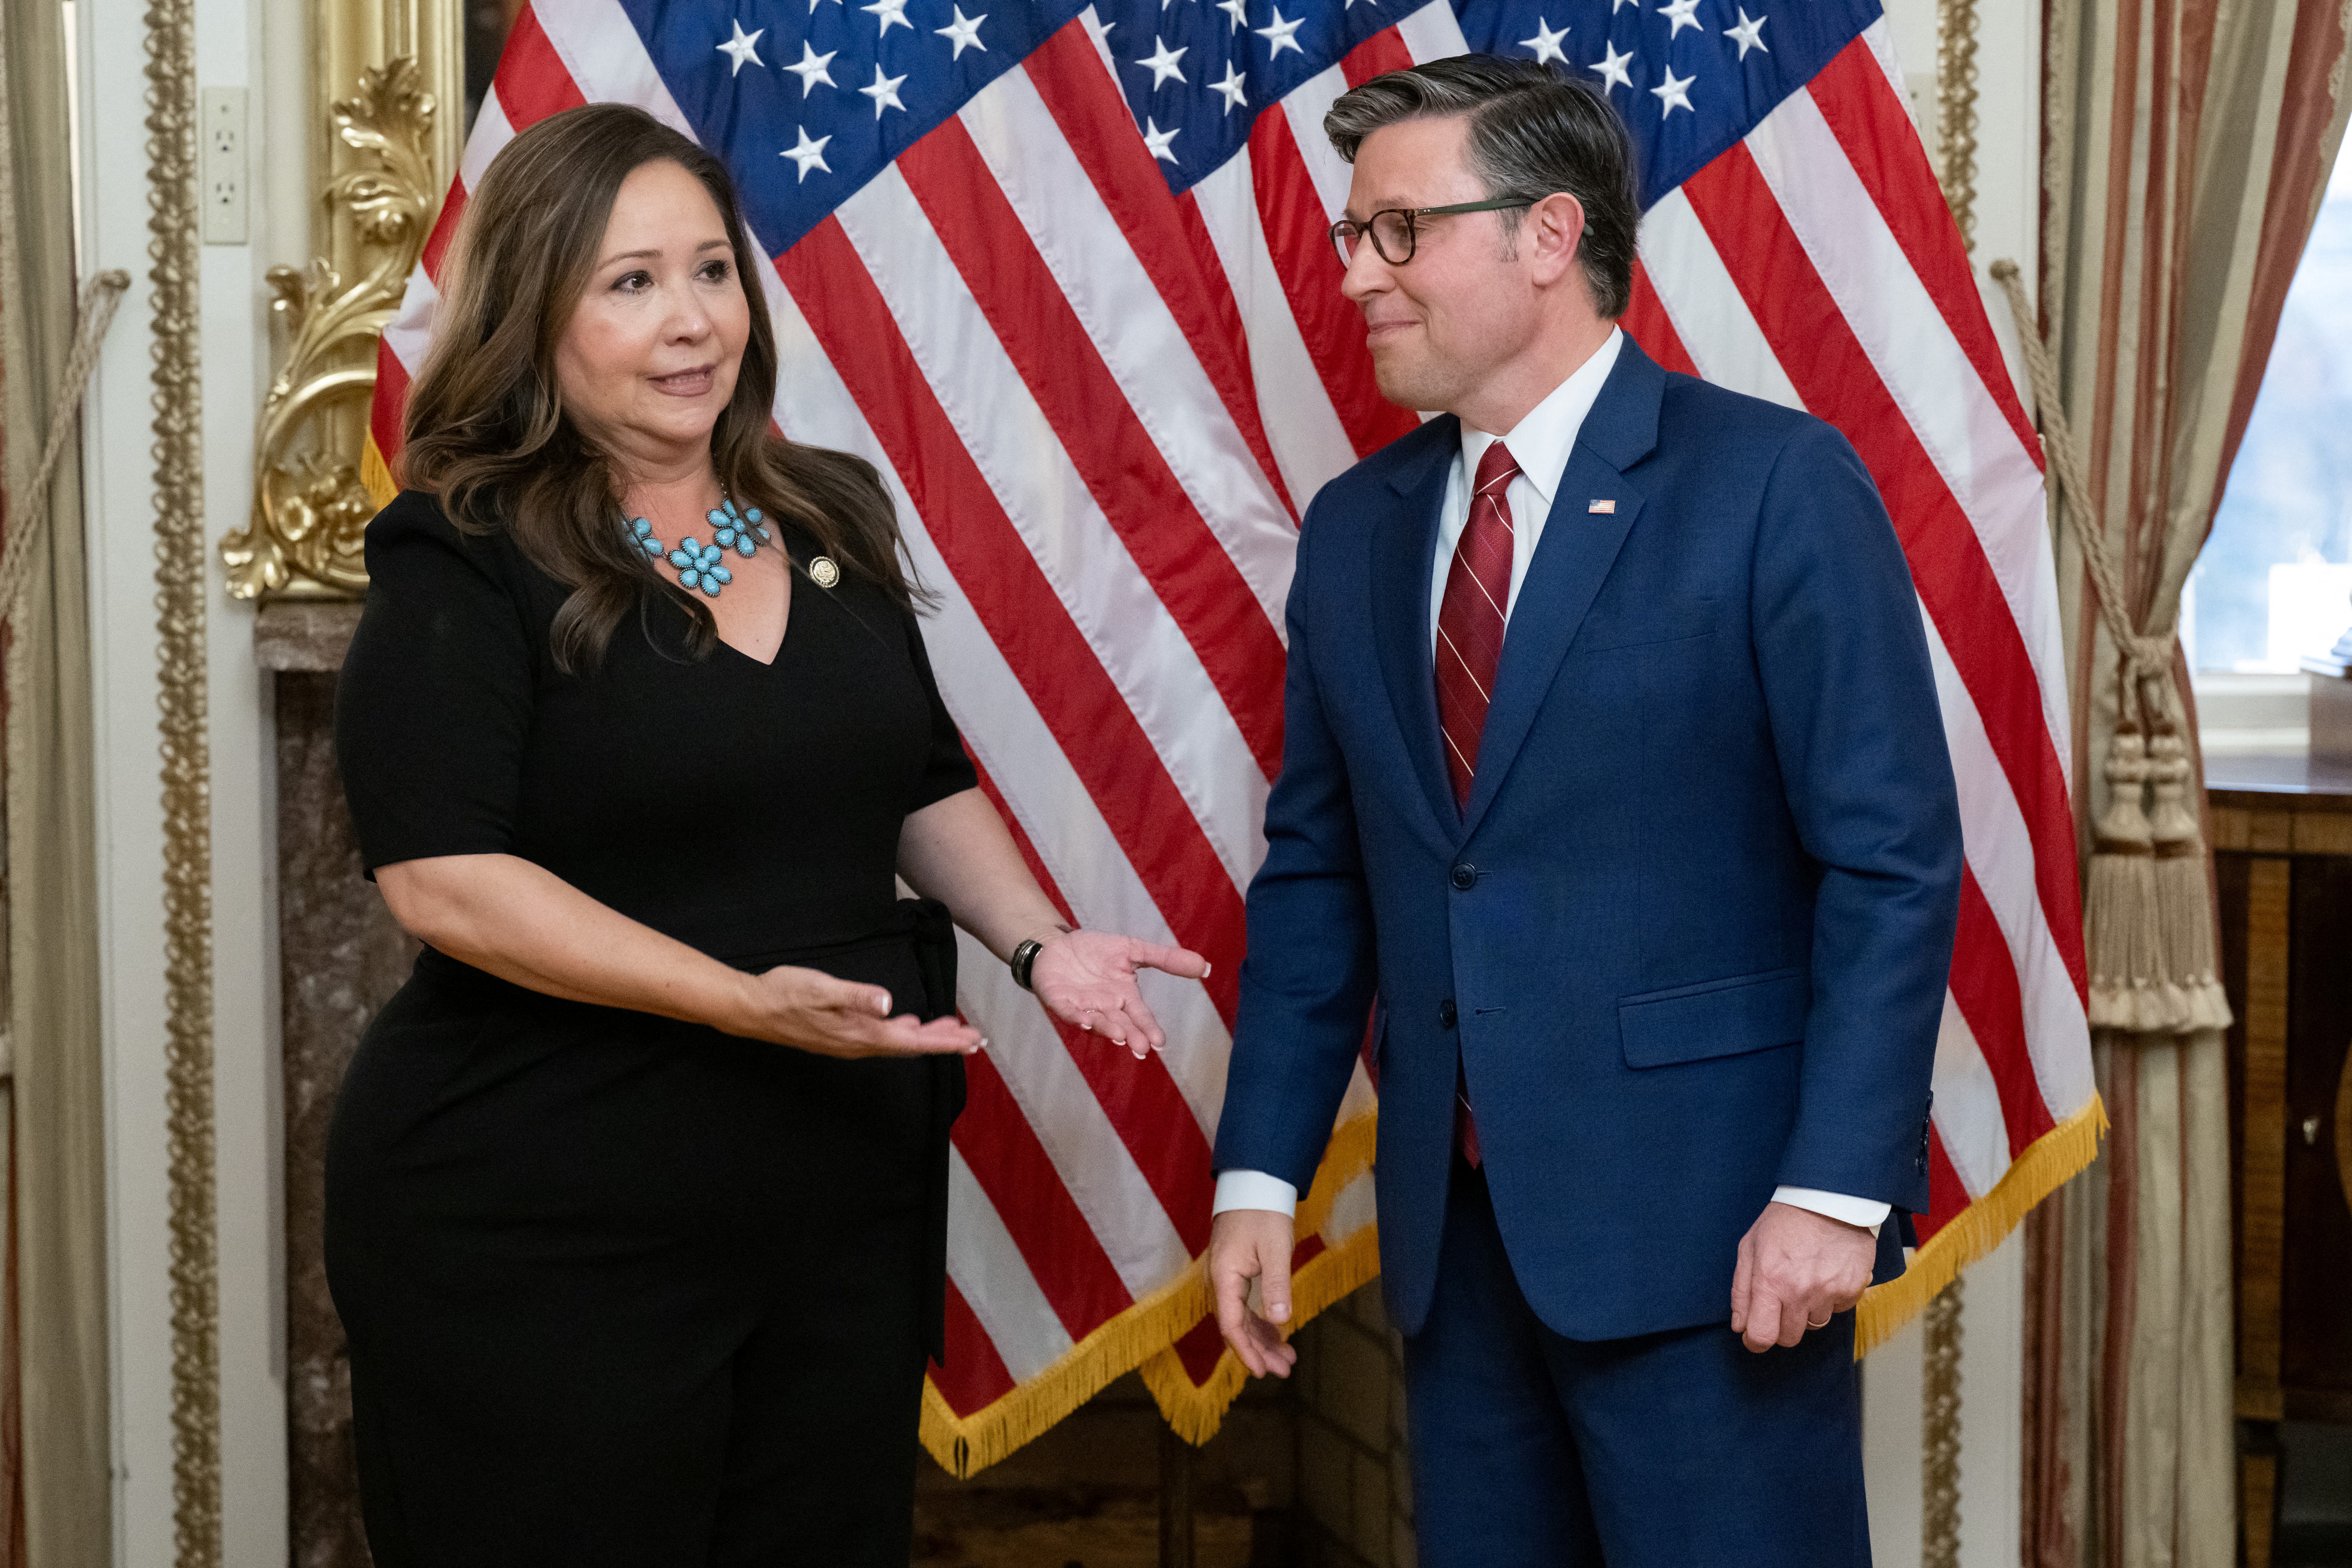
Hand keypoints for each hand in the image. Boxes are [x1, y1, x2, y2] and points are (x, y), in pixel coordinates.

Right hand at [733, 963, 982, 1058]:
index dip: (945, 1042)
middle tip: (976, 1040)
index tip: (972, 1041)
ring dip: (927, 1038)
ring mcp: (849, 1042)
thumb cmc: (786, 993)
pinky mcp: (841, 1035)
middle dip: (945, 1042)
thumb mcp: (822, 989)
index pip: (913, 1041)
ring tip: (952, 1031)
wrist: (752, 1009)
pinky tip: (909, 1025)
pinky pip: (883, 1039)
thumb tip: (888, 1003)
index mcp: (860, 1033)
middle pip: (911, 1045)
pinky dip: (904, 1033)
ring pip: (898, 1043)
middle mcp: (859, 1043)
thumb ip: (856, 996)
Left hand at [1027, 930, 1210, 1059]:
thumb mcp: (1133, 950)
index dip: (1149, 1028)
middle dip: (1131, 1036)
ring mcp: (1082, 1006)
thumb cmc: (1096, 951)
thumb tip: (1205, 966)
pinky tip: (1083, 1019)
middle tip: (1141, 1048)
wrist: (1058, 944)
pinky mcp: (1059, 1000)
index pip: (1141, 1016)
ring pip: (1097, 1021)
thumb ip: (1166, 959)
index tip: (1159, 1042)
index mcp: (1124, 997)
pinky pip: (1068, 1011)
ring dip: (1107, 1029)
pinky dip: (1076, 1016)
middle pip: (1121, 1024)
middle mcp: (1105, 1007)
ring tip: (1120, 1036)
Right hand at [1208, 1208, 1297, 1377]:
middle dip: (1258, 1351)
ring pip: (1240, 1319)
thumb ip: (1276, 1284)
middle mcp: (1219, 1282)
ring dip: (1261, 1339)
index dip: (1246, 1351)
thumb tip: (1280, 1320)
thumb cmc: (1264, 1213)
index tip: (1262, 1371)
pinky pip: (1243, 1306)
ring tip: (1286, 1357)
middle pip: (1235, 1326)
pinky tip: (1276, 1333)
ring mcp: (1224, 1278)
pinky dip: (1259, 1322)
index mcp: (1224, 1277)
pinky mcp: (1233, 1274)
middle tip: (1284, 1369)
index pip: (1230, 1325)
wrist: (1253, 1186)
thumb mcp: (1276, 1248)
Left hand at [1729, 1200, 1876, 1352]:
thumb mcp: (1750, 1247)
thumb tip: (1740, 1326)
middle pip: (1789, 1338)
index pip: (1761, 1336)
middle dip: (1781, 1326)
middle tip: (1781, 1302)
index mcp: (1769, 1281)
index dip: (1755, 1341)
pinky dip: (1831, 1299)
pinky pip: (1838, 1310)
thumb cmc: (1785, 1221)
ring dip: (1807, 1311)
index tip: (1755, 1335)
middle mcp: (1800, 1291)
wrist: (1829, 1199)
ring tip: (1805, 1281)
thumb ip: (1741, 1290)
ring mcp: (1829, 1292)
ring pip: (1815, 1325)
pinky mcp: (1852, 1288)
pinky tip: (1825, 1275)